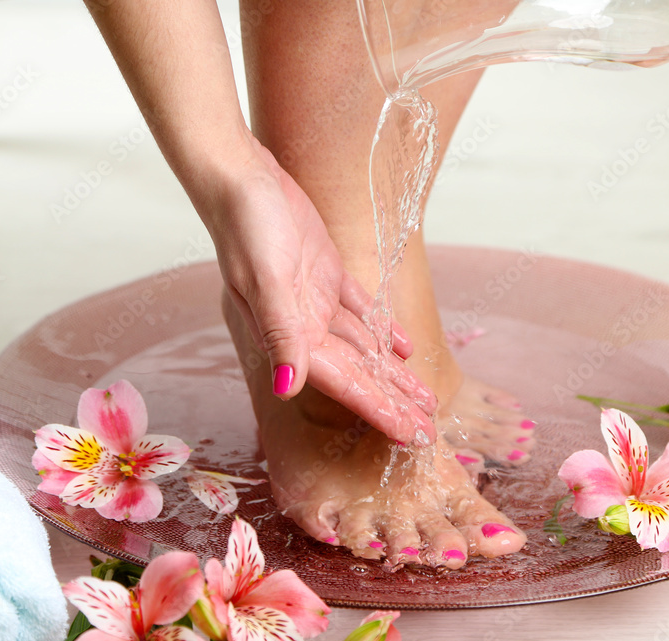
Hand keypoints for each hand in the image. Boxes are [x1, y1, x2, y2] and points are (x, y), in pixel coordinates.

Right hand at [204, 140, 437, 443]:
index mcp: (292, 335)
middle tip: (427, 432)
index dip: (379, 412)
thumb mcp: (266, 279)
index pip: (346, 385)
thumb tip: (288, 388)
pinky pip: (360, 312)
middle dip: (393, 404)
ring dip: (392, 375)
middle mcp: (303, 326)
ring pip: (363, 349)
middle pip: (359, 375)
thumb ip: (280, 333)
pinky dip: (382, 331)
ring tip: (423, 399)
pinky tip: (402, 348)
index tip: (410, 436)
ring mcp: (314, 301)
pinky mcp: (324, 274)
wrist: (240, 176)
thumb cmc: (248, 226)